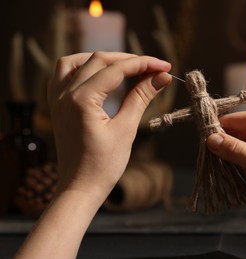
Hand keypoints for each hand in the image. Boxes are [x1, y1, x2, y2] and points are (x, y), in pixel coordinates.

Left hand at [48, 52, 171, 202]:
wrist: (80, 188)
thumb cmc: (103, 165)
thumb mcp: (126, 129)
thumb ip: (141, 97)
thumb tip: (161, 78)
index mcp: (81, 100)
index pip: (116, 69)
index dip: (144, 64)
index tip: (165, 67)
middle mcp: (64, 94)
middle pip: (98, 60)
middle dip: (129, 61)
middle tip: (154, 68)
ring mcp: (56, 99)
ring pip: (76, 62)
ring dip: (102, 59)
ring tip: (127, 66)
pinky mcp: (57, 106)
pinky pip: (63, 75)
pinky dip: (82, 68)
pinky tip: (98, 74)